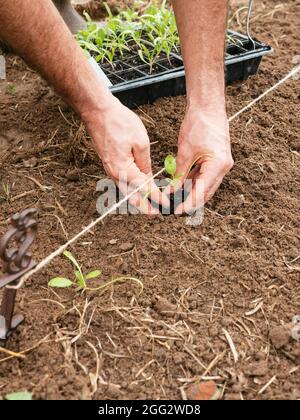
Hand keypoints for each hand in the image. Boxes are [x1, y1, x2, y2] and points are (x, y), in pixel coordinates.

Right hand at [83, 97, 167, 213]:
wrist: (97, 112)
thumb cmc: (119, 123)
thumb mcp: (141, 143)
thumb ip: (145, 163)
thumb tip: (149, 177)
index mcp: (124, 170)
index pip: (144, 189)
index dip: (156, 197)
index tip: (166, 205)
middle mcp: (115, 174)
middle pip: (132, 195)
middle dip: (144, 205)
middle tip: (156, 213)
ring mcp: (110, 169)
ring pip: (126, 190)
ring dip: (137, 199)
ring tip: (149, 205)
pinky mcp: (110, 163)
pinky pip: (122, 181)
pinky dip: (131, 188)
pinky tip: (138, 188)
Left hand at [174, 106, 233, 213]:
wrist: (208, 107)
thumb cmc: (198, 125)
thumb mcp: (185, 152)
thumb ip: (179, 174)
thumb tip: (172, 191)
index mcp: (218, 165)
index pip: (202, 191)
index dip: (189, 203)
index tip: (177, 211)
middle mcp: (224, 167)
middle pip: (207, 192)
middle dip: (191, 201)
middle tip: (176, 209)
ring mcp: (222, 164)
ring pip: (206, 185)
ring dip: (193, 192)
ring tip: (177, 199)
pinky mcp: (218, 160)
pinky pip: (206, 176)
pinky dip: (195, 182)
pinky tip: (183, 187)